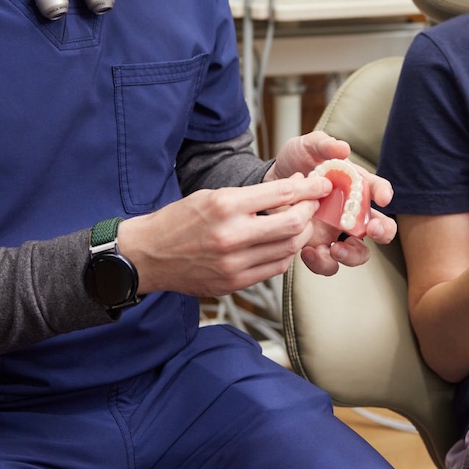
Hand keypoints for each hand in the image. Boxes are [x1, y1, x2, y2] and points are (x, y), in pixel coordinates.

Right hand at [118, 174, 331, 296]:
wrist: (147, 255)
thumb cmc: (177, 221)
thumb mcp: (211, 196)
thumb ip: (251, 196)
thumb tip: (292, 188)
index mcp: (225, 206)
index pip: (282, 194)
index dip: (308, 189)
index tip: (321, 185)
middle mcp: (232, 236)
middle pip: (294, 225)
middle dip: (310, 212)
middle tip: (312, 205)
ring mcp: (233, 264)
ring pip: (288, 249)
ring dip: (300, 235)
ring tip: (298, 223)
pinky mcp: (233, 283)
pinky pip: (274, 269)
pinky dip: (284, 254)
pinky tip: (281, 244)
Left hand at [270, 130, 396, 276]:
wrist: (269, 182)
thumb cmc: (295, 162)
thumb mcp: (307, 147)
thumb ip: (324, 145)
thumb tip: (342, 149)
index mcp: (355, 186)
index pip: (378, 189)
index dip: (384, 193)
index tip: (383, 197)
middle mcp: (351, 212)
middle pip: (380, 227)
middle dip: (384, 231)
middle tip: (374, 230)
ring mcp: (336, 232)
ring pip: (358, 253)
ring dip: (352, 255)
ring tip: (336, 249)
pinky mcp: (318, 247)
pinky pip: (328, 263)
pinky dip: (322, 263)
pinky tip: (308, 252)